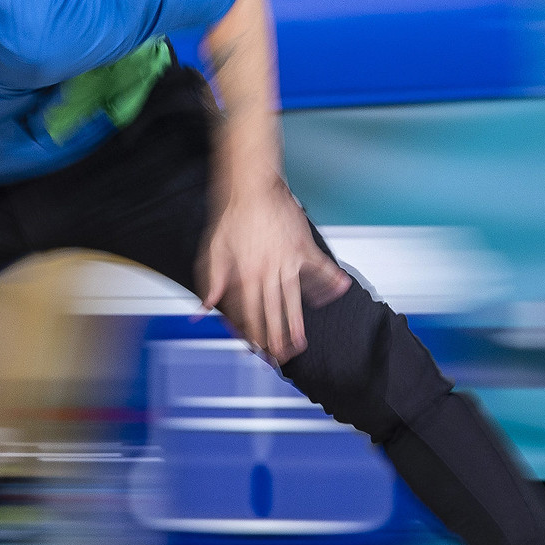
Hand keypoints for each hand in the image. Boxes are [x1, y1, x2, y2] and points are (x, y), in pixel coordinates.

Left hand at [199, 183, 351, 363]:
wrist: (253, 188)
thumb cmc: (233, 216)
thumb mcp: (215, 250)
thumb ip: (213, 282)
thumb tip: (204, 308)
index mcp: (246, 273)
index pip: (250, 312)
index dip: (253, 333)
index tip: (257, 349)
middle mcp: (268, 271)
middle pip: (273, 312)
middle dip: (276, 337)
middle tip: (280, 357)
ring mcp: (288, 260)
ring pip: (294, 298)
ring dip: (296, 322)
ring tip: (301, 342)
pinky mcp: (304, 247)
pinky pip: (320, 268)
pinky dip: (331, 280)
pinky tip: (340, 291)